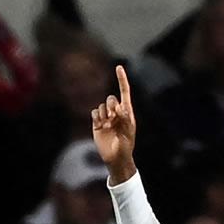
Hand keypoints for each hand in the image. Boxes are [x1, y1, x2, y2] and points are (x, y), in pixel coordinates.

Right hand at [91, 65, 136, 182]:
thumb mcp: (128, 131)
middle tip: (114, 118)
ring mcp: (106, 117)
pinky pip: (94, 112)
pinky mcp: (96, 122)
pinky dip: (97, 117)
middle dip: (112, 106)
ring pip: (101, 106)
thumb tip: (120, 106)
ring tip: (108, 126)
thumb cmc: (126, 145)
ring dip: (104, 114)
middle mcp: (116, 112)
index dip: (121, 79)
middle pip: (111, 98)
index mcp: (127, 112)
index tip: (118, 67)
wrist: (115, 157)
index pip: (124, 92)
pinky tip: (101, 125)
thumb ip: (125, 118)